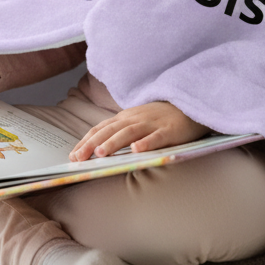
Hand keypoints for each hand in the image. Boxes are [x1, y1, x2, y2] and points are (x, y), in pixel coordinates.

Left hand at [69, 101, 209, 161]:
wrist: (190, 106)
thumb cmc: (161, 118)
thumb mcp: (138, 121)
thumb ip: (120, 132)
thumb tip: (97, 148)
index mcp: (126, 118)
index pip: (101, 129)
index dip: (86, 141)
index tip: (73, 156)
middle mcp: (136, 119)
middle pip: (110, 130)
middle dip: (92, 144)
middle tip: (78, 158)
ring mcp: (153, 123)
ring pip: (130, 133)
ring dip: (114, 142)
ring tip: (101, 154)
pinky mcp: (170, 130)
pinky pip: (157, 137)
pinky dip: (146, 143)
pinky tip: (137, 150)